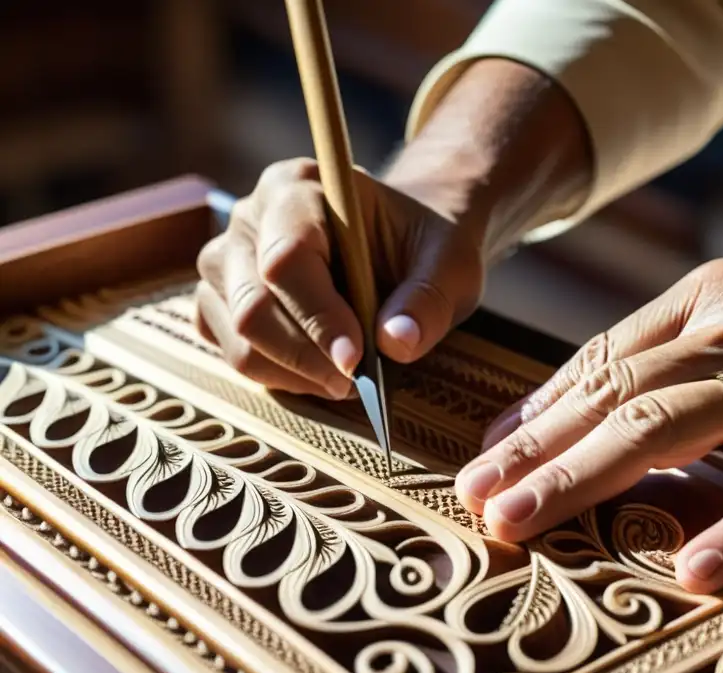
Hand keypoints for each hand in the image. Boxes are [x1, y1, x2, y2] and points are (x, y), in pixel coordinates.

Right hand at [195, 158, 484, 398]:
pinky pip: (232, 352)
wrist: (402, 243)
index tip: (356, 362)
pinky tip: (320, 372)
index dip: (319, 318)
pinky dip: (278, 376)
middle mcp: (249, 216)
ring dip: (294, 373)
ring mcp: (225, 259)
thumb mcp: (449, 264)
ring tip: (347, 379)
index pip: (288, 259)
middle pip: (253, 305)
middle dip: (307, 357)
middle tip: (356, 384)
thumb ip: (429, 299)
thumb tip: (396, 343)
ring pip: (237, 337)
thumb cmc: (423, 246)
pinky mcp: (220, 299)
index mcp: (299, 186)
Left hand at [455, 245, 722, 591]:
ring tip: (526, 524)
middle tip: (475, 500)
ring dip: (589, 478)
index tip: (485, 455)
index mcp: (708, 299)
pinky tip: (692, 572)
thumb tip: (588, 407)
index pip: (600, 358)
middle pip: (616, 393)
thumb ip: (674, 355)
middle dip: (536, 451)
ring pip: (673, 426)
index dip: (536, 410)